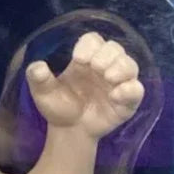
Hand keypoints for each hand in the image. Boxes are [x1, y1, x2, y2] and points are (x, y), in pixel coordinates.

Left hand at [26, 32, 143, 140]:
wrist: (69, 132)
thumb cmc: (59, 108)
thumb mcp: (43, 94)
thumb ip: (38, 79)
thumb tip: (36, 67)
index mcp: (85, 60)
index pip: (93, 41)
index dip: (89, 46)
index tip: (78, 59)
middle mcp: (104, 67)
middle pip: (114, 49)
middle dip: (107, 55)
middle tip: (96, 68)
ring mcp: (118, 83)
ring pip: (130, 65)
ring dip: (121, 68)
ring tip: (108, 78)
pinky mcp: (127, 101)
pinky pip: (137, 90)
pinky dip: (130, 90)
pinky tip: (115, 95)